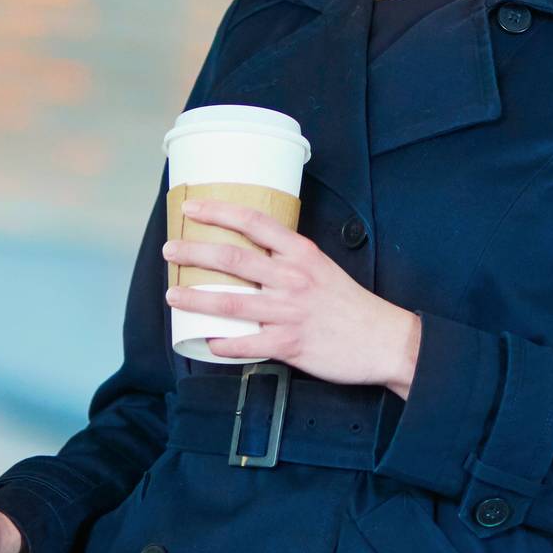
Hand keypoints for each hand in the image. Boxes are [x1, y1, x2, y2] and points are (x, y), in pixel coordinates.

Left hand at [164, 199, 420, 396]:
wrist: (381, 339)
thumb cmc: (349, 303)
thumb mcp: (321, 267)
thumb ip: (288, 260)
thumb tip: (251, 255)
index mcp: (301, 253)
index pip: (255, 223)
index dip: (219, 212)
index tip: (192, 208)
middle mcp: (292, 278)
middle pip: (234, 259)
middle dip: (195, 251)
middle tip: (171, 249)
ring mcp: (289, 312)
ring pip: (230, 303)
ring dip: (195, 298)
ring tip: (172, 295)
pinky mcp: (289, 345)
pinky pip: (246, 344)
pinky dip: (222, 343)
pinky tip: (207, 341)